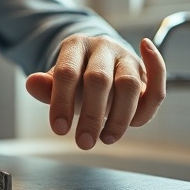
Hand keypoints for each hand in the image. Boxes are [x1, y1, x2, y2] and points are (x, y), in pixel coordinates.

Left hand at [25, 36, 165, 149]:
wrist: (96, 62)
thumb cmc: (76, 78)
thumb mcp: (56, 82)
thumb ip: (46, 87)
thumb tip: (32, 83)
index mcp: (76, 46)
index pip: (67, 72)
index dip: (62, 102)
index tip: (59, 129)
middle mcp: (103, 48)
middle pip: (99, 79)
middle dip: (91, 115)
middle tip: (84, 142)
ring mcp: (126, 56)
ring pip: (129, 84)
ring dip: (120, 117)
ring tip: (107, 138)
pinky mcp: (144, 70)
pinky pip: (157, 78)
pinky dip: (156, 86)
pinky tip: (140, 110)